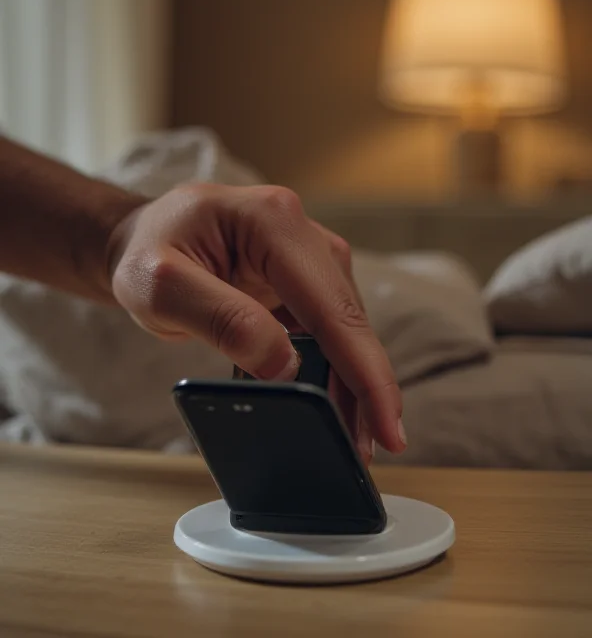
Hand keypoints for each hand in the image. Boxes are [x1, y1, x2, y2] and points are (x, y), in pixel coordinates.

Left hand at [107, 183, 405, 458]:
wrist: (139, 240)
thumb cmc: (146, 255)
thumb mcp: (159, 287)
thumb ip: (222, 320)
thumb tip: (285, 365)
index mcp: (272, 222)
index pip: (330, 304)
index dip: (364, 370)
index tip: (388, 425)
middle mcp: (300, 231)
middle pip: (348, 317)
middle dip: (366, 383)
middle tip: (373, 447)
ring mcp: (305, 253)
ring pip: (344, 324)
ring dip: (353, 379)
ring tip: (355, 436)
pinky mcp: (301, 276)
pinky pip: (327, 325)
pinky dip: (333, 366)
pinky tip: (334, 402)